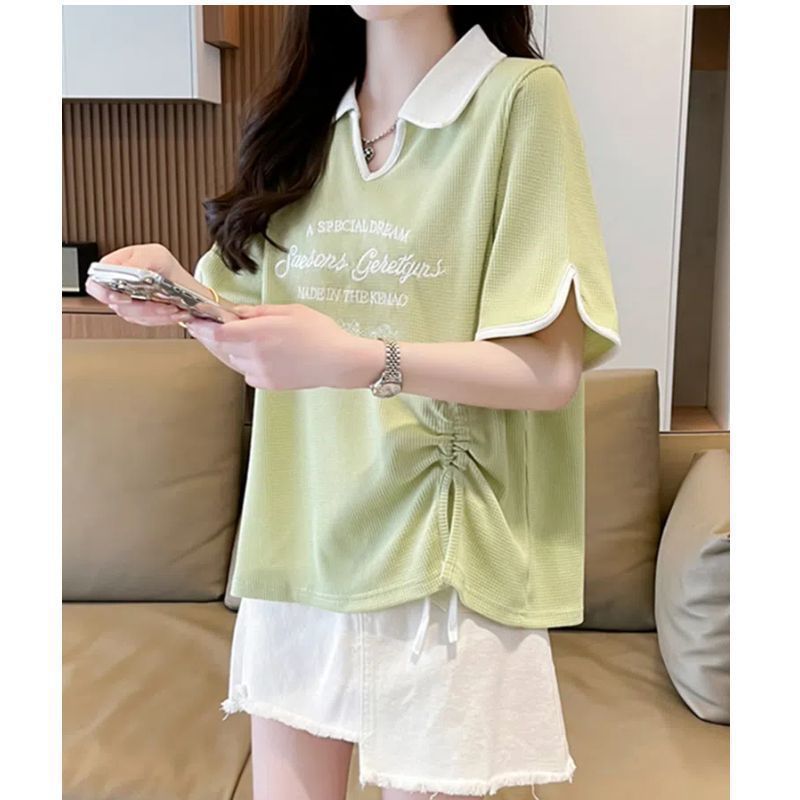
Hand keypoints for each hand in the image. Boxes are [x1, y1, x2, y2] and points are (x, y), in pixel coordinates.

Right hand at [85, 243, 192, 326]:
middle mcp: (117, 288)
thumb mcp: (156, 255)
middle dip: (142, 307)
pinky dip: (164, 318)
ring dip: (158, 313)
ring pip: (134, 317)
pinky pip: (147, 322)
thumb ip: (138, 260)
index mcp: (114, 268)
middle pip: (117, 305)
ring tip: (173, 306)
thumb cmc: (165, 267)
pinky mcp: (140, 316)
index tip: (125, 297)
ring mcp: (127, 303)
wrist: (184, 285)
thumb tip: (125, 269)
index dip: (105, 294)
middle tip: (160, 303)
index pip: (95, 284)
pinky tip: (175, 311)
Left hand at [184, 303, 383, 390]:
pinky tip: (261, 356)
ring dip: (232, 350)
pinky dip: (247, 364)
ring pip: (233, 360)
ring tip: (246, 340)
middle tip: (213, 327)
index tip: (195, 320)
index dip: (203, 327)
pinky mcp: (267, 384)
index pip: (217, 332)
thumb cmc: (319, 331)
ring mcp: (260, 372)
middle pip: (221, 347)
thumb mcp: (290, 311)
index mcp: (258, 332)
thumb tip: (236, 311)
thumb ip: (259, 312)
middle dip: (215, 337)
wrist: (338, 361)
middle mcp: (254, 354)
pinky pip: (247, 373)